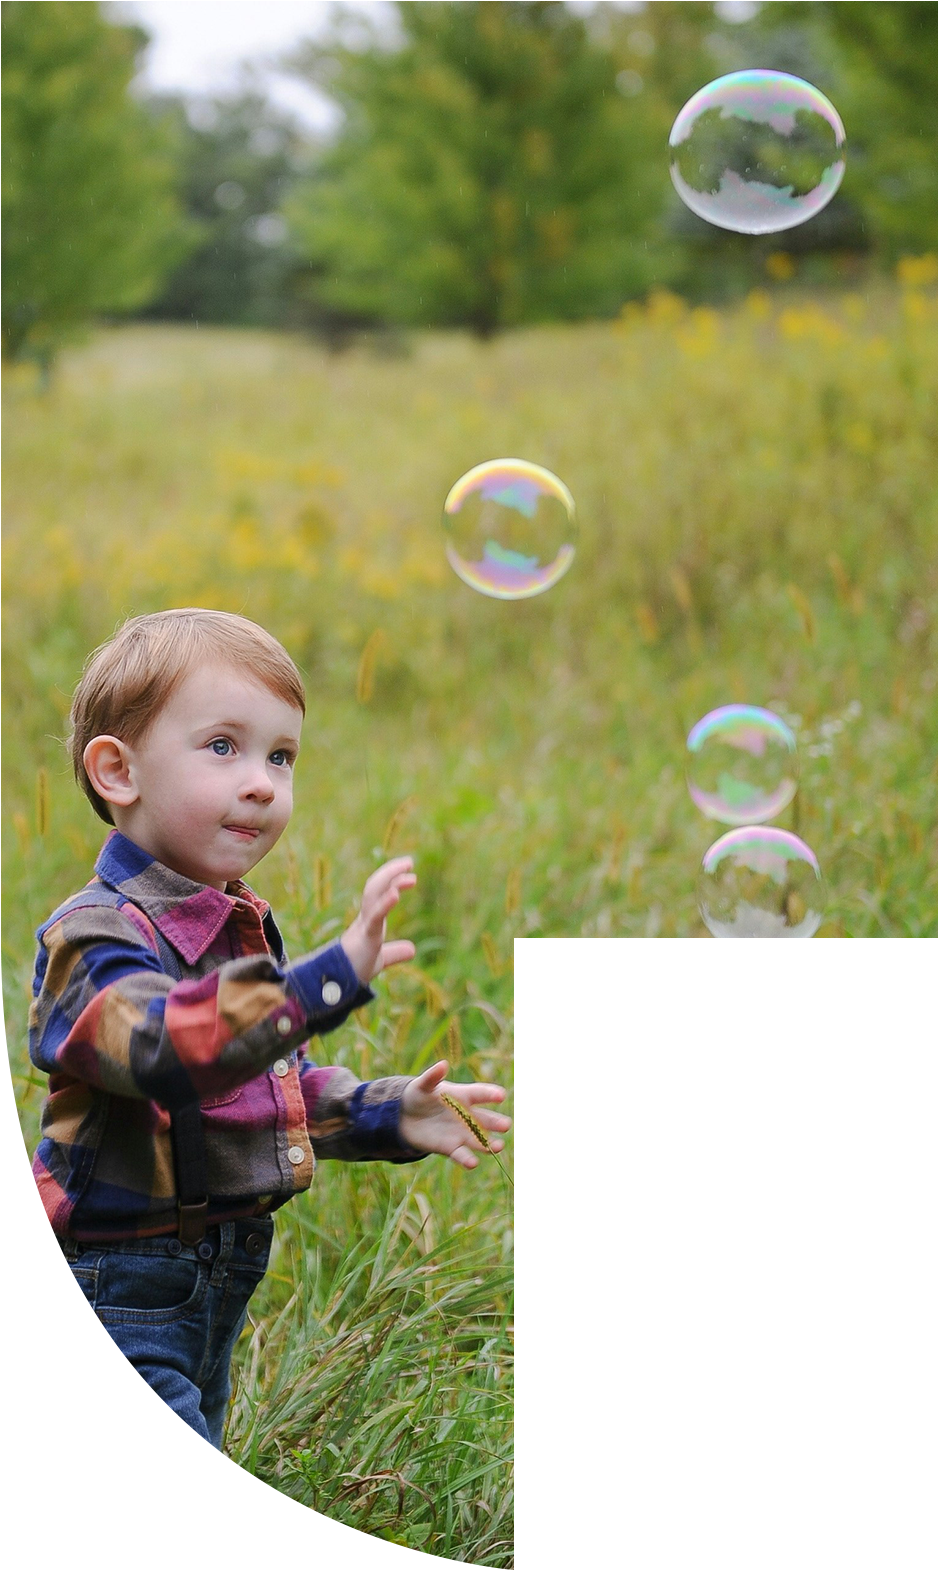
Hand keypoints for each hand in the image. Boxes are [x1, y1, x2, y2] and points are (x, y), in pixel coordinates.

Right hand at [341, 856, 416, 982]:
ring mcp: (364, 924)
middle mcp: (365, 917)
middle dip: (391, 871)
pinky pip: (374, 916)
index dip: (393, 880)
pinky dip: (384, 903)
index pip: (380, 892)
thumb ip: (394, 953)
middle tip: (410, 861)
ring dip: (390, 880)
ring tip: (409, 873)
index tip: (410, 874)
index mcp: (370, 920)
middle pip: (375, 886)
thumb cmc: (355, 969)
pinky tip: (396, 894)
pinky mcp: (365, 936)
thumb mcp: (380, 959)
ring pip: (373, 894)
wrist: (337, 984)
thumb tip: (412, 950)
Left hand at [400, 1060, 511, 1169]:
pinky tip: (473, 1163)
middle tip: (506, 1125)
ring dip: (489, 1144)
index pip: (480, 1094)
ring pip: (479, 1140)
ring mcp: (461, 1133)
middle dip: (497, 1122)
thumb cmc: (419, 1095)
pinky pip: (462, 1154)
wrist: (405, 1117)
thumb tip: (443, 1064)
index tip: (501, 1095)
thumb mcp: (423, 1085)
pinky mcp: (451, 1148)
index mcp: (463, 1096)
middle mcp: (467, 1116)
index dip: (490, 1094)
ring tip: (498, 1146)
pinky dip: (467, 1159)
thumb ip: (433, 1076)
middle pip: (486, 1119)